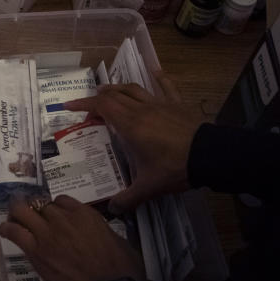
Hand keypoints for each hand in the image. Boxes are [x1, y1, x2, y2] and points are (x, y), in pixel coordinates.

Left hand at [0, 194, 145, 280]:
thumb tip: (98, 234)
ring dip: (17, 213)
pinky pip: (15, 232)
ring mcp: (47, 232)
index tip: (55, 214)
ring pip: (22, 211)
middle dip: (35, 208)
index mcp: (85, 213)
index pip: (62, 200)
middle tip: (31, 213)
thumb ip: (101, 231)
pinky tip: (5, 230)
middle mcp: (63, 218)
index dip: (56, 207)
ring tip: (13, 217)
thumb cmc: (122, 269)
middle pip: (41, 205)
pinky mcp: (36, 250)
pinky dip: (7, 229)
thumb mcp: (118, 240)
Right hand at [65, 72, 202, 212]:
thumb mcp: (149, 187)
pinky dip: (159, 77)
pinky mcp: (177, 104)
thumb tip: (111, 210)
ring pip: (133, 89)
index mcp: (129, 125)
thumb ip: (127, 198)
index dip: (83, 104)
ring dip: (118, 88)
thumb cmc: (174, 168)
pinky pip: (166, 86)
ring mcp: (159, 104)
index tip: (69, 107)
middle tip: (90, 109)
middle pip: (114, 95)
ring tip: (108, 91)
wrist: (210, 156)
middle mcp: (140, 109)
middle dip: (97, 98)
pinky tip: (155, 70)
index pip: (101, 106)